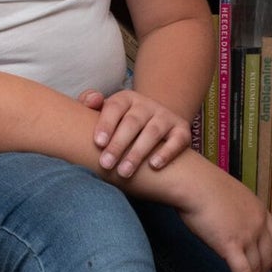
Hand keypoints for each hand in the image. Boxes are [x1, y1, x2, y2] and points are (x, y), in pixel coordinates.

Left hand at [78, 87, 193, 177]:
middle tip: (106, 164)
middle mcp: (147, 105)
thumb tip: (92, 101)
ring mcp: (165, 117)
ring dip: (138, 152)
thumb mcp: (106, 113)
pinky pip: (177, 140)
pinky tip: (154, 165)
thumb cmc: (120, 124)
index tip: (98, 143)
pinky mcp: (182, 130)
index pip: (115, 107)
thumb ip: (90, 103)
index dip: (106, 124)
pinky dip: (167, 152)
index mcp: (126, 99)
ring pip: (153, 132)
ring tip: (124, 172)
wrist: (156, 124)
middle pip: (132, 122)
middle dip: (118, 144)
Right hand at [172, 156, 271, 271]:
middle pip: (267, 258)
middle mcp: (258, 224)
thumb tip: (229, 226)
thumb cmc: (202, 186)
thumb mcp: (228, 198)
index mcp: (259, 210)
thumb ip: (235, 213)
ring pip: (256, 269)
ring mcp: (247, 235)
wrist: (193, 183)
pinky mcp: (232, 246)